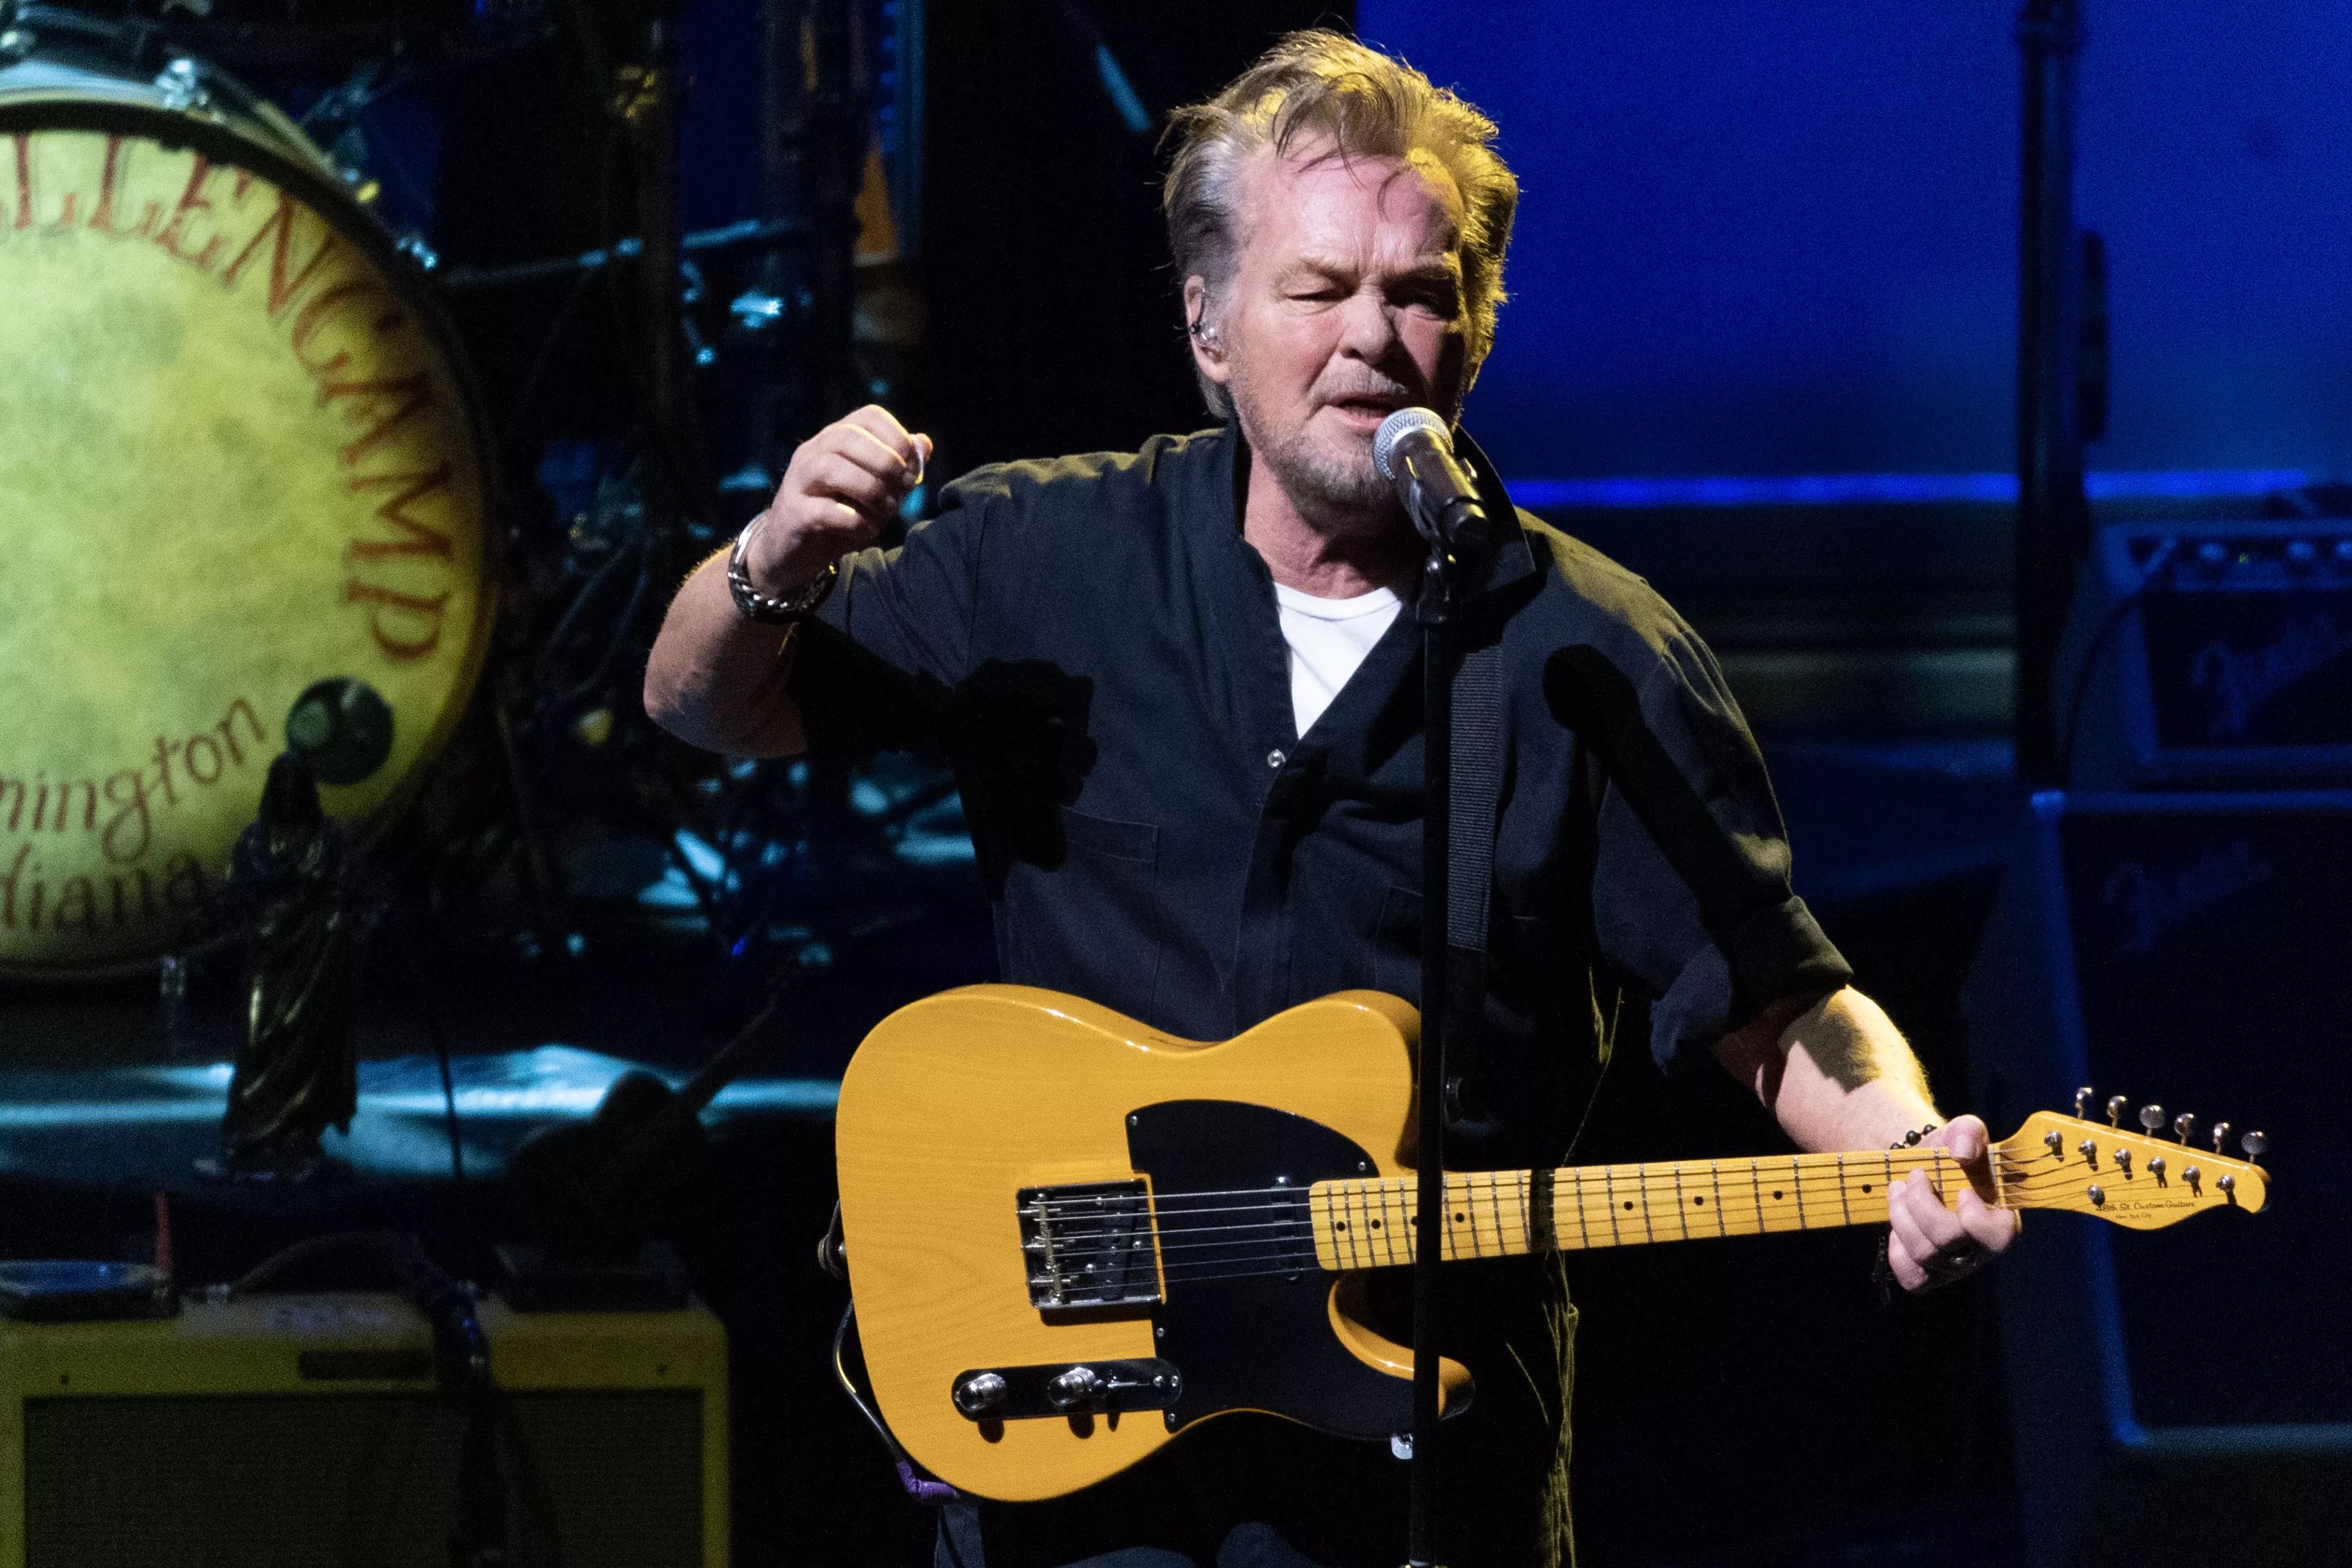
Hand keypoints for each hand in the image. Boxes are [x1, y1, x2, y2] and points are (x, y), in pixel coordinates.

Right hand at [746, 405, 932, 592]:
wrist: (792, 554)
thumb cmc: (838, 518)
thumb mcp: (874, 491)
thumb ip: (897, 467)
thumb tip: (923, 444)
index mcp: (834, 440)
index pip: (868, 416)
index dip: (897, 436)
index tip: (911, 466)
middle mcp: (812, 452)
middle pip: (848, 436)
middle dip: (885, 462)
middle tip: (903, 489)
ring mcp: (798, 482)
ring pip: (831, 468)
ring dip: (869, 489)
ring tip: (885, 510)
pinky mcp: (793, 514)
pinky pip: (824, 511)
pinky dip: (853, 521)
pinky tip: (864, 530)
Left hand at [1883, 1114, 2019, 1291]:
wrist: (1922, 1169)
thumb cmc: (1950, 1155)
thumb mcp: (1960, 1134)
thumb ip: (1968, 1132)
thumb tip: (1962, 1151)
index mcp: (2001, 1219)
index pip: (1999, 1236)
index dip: (1974, 1216)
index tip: (1960, 1190)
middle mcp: (1981, 1249)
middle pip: (1949, 1241)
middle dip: (1921, 1203)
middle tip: (1914, 1176)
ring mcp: (1955, 1267)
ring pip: (1925, 1254)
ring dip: (1901, 1216)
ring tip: (1897, 1189)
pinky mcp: (1929, 1276)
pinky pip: (1912, 1278)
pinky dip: (1897, 1252)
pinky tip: (1898, 1226)